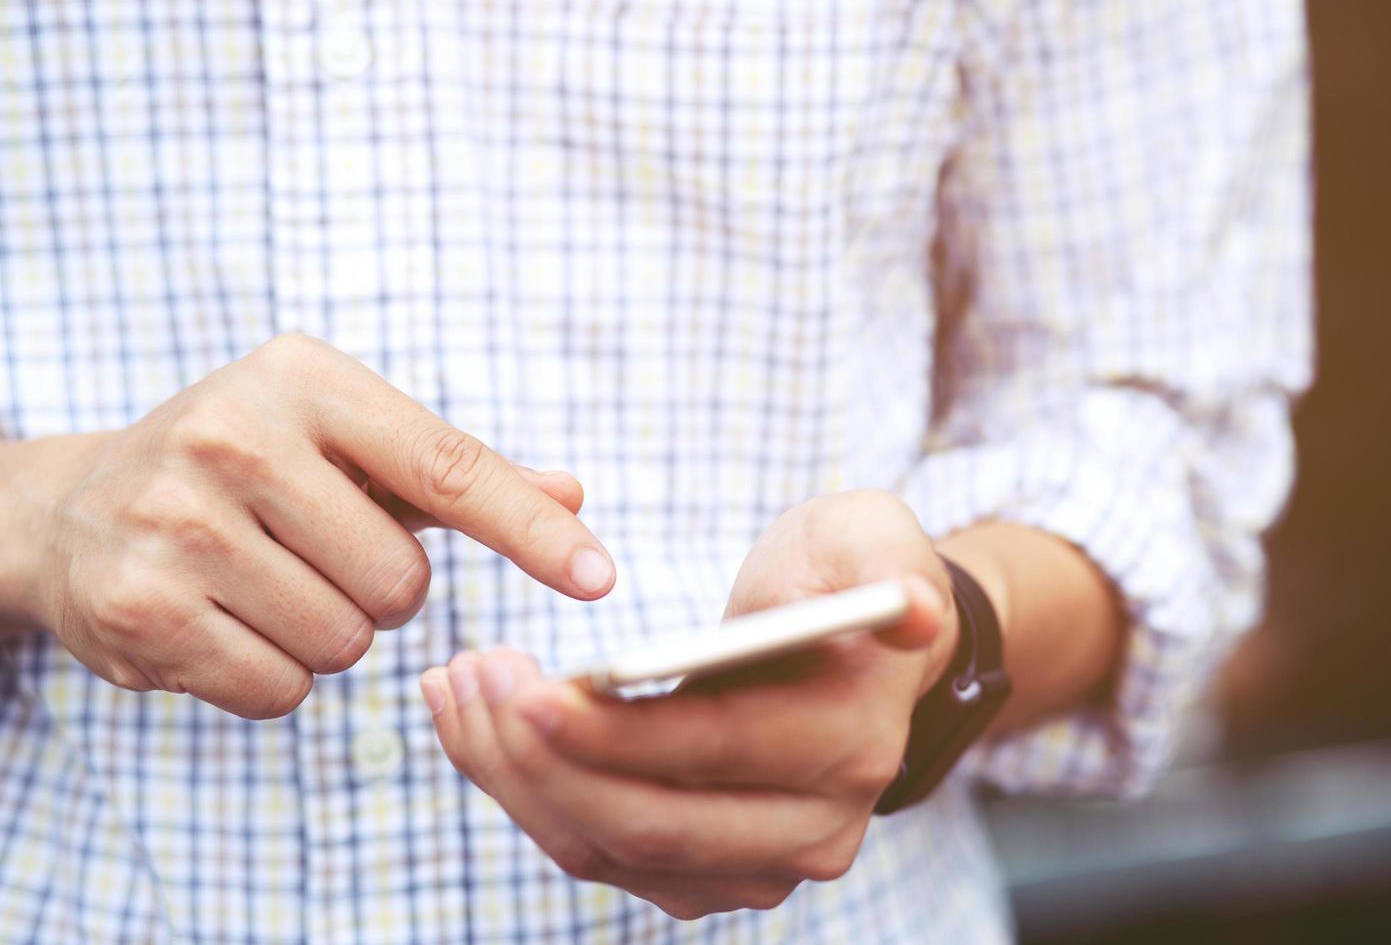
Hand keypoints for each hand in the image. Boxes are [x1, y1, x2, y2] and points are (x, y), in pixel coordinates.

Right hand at [5, 334, 614, 717]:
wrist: (74, 507)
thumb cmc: (248, 469)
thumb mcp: (347, 443)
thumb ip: (461, 473)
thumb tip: (573, 493)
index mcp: (304, 378)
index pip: (448, 466)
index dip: (531, 531)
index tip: (600, 576)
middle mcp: (233, 437)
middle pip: (401, 584)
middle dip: (382, 593)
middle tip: (316, 554)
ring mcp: (176, 524)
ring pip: (345, 644)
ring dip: (327, 635)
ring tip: (264, 582)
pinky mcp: (140, 610)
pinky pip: (280, 691)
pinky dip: (273, 676)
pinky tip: (224, 622)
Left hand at [421, 490, 957, 918]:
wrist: (846, 648)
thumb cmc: (843, 576)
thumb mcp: (871, 536)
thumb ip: (888, 564)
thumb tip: (914, 612)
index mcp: (853, 744)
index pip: (718, 752)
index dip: (616, 731)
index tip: (526, 689)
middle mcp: (813, 830)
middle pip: (649, 822)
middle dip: (539, 756)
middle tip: (470, 675)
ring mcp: (754, 865)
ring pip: (604, 845)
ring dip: (512, 775)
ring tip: (457, 688)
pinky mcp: (697, 871)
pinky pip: (590, 845)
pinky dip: (523, 789)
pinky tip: (479, 722)